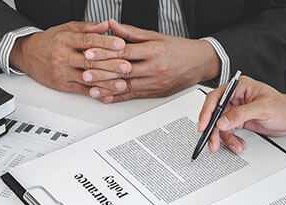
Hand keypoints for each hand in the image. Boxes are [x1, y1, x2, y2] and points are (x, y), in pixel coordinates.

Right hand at [10, 21, 130, 96]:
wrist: (27, 54)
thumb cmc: (50, 41)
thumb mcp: (67, 28)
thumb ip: (88, 27)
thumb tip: (107, 25)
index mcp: (66, 40)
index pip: (88, 41)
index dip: (105, 43)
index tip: (120, 44)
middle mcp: (64, 56)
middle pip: (90, 61)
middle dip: (110, 65)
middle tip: (127, 66)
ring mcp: (63, 72)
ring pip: (87, 78)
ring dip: (106, 82)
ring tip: (122, 84)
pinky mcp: (63, 85)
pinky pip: (82, 90)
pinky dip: (96, 93)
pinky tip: (108, 94)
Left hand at [83, 20, 220, 101]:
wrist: (200, 63)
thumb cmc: (179, 49)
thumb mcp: (156, 36)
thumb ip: (131, 32)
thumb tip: (111, 25)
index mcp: (154, 51)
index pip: (125, 53)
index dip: (106, 53)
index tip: (90, 53)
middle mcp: (154, 69)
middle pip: (124, 71)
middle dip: (102, 72)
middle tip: (85, 72)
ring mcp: (155, 83)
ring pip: (127, 86)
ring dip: (108, 88)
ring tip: (92, 89)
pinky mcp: (156, 93)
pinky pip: (134, 96)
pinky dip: (119, 97)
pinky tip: (107, 98)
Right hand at [198, 76, 285, 153]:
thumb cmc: (284, 106)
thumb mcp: (263, 109)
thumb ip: (241, 114)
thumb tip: (223, 121)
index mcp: (239, 87)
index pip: (216, 97)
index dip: (207, 111)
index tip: (204, 125)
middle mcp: (235, 97)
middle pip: (215, 113)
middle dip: (214, 129)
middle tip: (213, 142)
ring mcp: (237, 110)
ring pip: (220, 125)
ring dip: (224, 138)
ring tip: (235, 145)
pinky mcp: (239, 121)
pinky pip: (229, 131)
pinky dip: (232, 140)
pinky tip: (239, 144)